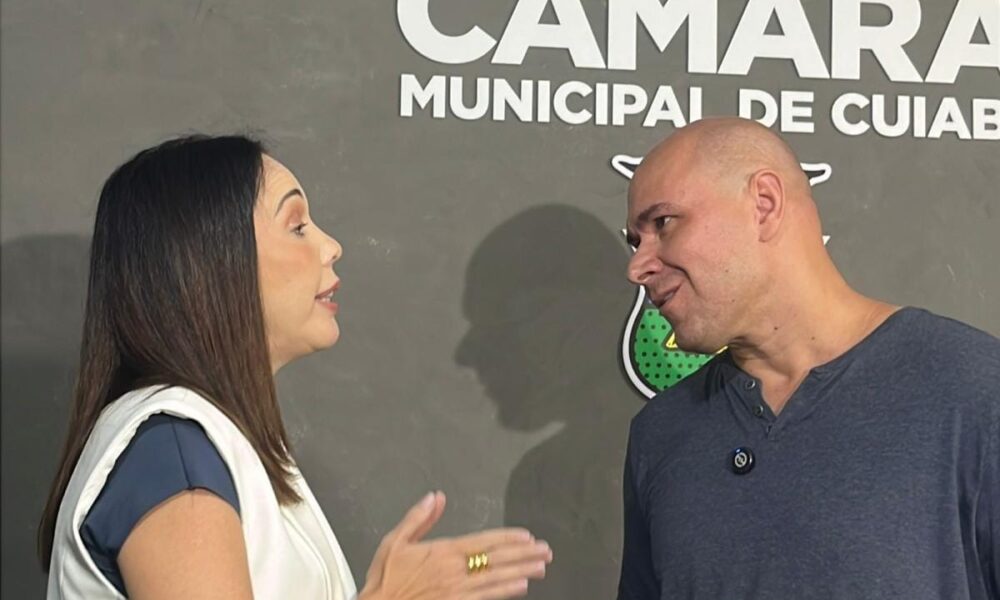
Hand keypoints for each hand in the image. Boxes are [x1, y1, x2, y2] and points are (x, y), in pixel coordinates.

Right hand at [359, 491, 552, 599]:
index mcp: (443, 552)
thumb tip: (434, 498)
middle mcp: (455, 571)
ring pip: (497, 579)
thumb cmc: (385, 581)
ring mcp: (458, 591)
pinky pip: (487, 598)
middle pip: (497, 559)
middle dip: (524, 554)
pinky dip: (505, 592)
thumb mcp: (394, 542)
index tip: (527, 536)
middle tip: (545, 551)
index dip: (507, 538)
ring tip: (541, 566)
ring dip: (522, 571)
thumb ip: (417, 518)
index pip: (483, 542)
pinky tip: (521, 587)